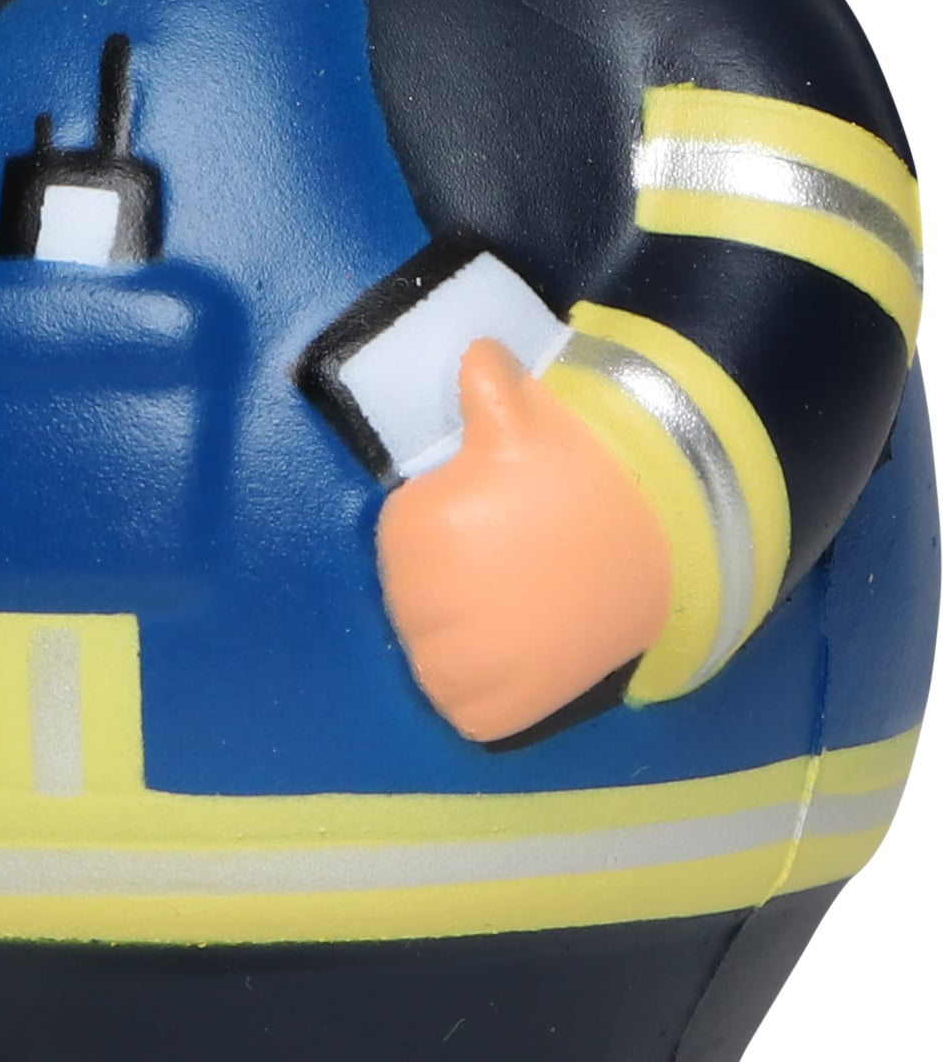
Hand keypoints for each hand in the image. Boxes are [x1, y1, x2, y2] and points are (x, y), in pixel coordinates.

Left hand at [375, 338, 672, 742]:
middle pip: (411, 596)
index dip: (445, 529)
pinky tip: (518, 653)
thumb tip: (476, 352)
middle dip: (449, 582)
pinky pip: (458, 704)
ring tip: (518, 605)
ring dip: (460, 637)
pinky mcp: (485, 709)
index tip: (491, 526)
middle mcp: (423, 598)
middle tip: (510, 565)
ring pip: (430, 651)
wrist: (658, 554)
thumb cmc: (584, 483)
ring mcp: (456, 661)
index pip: (404, 538)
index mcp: (417, 526)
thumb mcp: (530, 421)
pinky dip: (479, 690)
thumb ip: (487, 384)